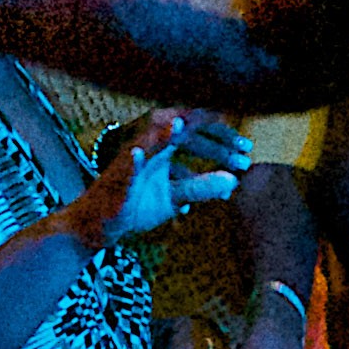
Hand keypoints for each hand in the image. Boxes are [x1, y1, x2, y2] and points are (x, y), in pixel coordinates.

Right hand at [67, 108, 246, 249]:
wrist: (101, 224)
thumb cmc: (137, 204)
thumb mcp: (175, 196)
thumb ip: (202, 187)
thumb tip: (232, 182)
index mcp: (163, 147)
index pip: (196, 131)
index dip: (221, 135)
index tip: (247, 148)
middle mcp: (148, 147)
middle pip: (179, 133)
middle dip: (209, 139)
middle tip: (241, 152)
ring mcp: (130, 162)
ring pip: (146, 144)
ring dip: (161, 134)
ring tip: (178, 124)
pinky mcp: (115, 180)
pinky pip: (122, 169)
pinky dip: (131, 161)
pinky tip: (137, 153)